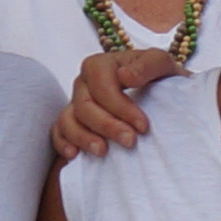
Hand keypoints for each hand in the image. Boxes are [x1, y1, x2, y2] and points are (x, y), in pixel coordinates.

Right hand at [54, 45, 181, 158]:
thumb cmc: (159, 78)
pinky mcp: (72, 122)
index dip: (120, 106)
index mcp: (101, 65)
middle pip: (84, 105)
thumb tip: (125, 76)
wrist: (160, 94)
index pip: (101, 85)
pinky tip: (75, 155)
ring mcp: (75, 103)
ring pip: (68, 120)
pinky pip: (58, 132)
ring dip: (83, 137)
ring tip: (103, 152)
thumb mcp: (162, 65)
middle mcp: (84, 83)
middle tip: (130, 142)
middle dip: (106, 125)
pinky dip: (63, 143)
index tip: (143, 126)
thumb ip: (148, 65)